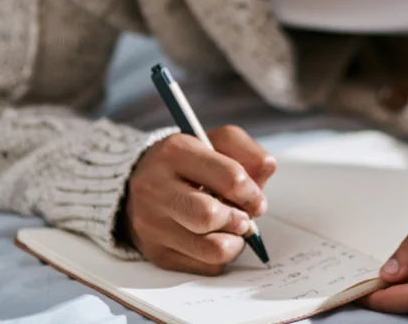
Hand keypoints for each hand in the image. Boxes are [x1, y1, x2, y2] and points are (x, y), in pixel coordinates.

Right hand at [122, 125, 275, 274]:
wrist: (140, 185)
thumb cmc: (187, 164)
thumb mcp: (215, 142)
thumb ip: (245, 150)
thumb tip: (267, 168)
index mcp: (175, 152)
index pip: (229, 177)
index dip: (252, 193)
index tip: (256, 199)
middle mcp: (156, 187)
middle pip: (211, 216)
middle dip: (239, 219)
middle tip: (243, 217)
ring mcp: (152, 223)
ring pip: (211, 248)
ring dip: (234, 242)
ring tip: (232, 229)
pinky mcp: (157, 252)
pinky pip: (205, 266)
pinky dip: (220, 257)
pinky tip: (214, 239)